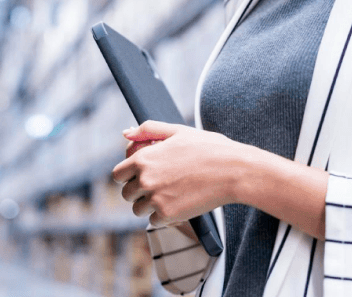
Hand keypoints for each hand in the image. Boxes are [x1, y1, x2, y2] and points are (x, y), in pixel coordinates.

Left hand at [112, 120, 245, 226]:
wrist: (233, 170)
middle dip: (138, 191)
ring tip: (171, 193)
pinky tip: (179, 203)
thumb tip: (125, 134)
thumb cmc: (209, 148)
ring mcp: (156, 199)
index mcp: (144, 158)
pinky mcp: (168, 215)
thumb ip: (148, 130)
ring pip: (138, 209)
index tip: (142, 175)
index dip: (129, 175)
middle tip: (161, 184)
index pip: (117, 174)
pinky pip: (154, 220)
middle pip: (126, 194)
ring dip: (149, 205)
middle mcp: (145, 179)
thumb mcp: (178, 131)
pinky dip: (163, 216)